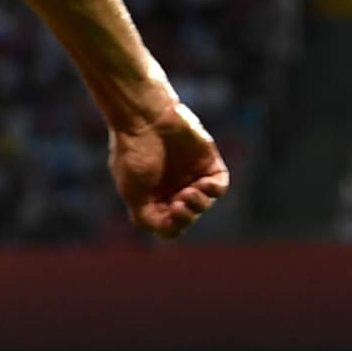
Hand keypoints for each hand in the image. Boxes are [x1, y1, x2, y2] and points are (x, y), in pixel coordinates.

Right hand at [108, 101, 229, 238]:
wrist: (146, 119)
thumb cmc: (134, 154)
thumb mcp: (132, 192)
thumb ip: (145, 217)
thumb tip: (164, 230)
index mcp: (152, 197)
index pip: (168, 225)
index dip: (171, 226)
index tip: (168, 216)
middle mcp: (171, 188)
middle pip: (187, 217)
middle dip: (185, 216)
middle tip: (179, 203)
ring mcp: (190, 176)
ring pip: (204, 204)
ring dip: (199, 205)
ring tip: (190, 192)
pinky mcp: (208, 163)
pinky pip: (219, 186)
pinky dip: (214, 190)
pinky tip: (203, 185)